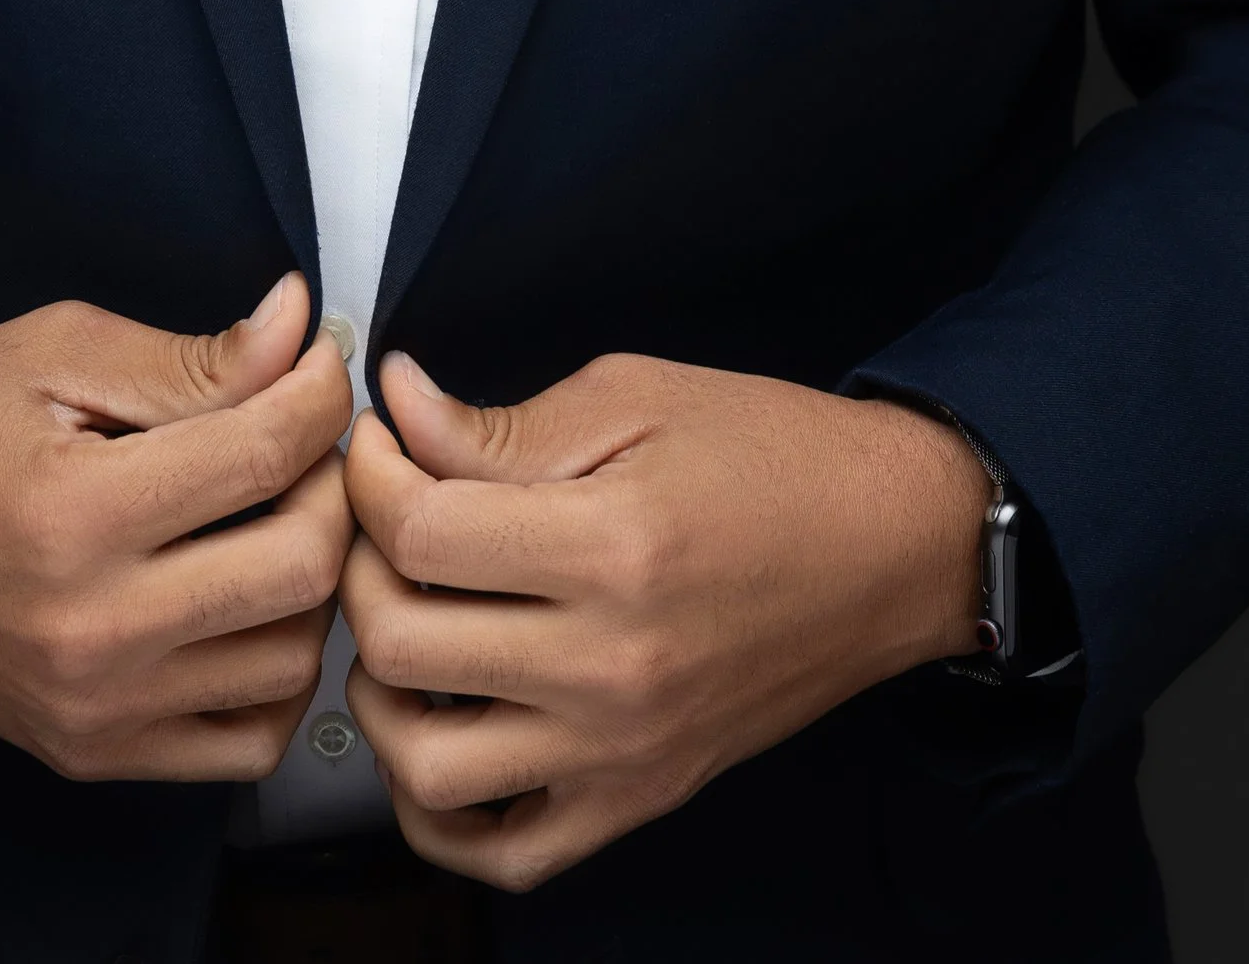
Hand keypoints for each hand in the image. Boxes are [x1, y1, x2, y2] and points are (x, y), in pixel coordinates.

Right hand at [0, 273, 352, 779]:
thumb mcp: (54, 353)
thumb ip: (190, 356)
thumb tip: (302, 327)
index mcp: (76, 514)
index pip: (266, 454)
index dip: (321, 392)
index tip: (317, 360)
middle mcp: (92, 630)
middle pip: (302, 566)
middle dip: (332, 483)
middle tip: (302, 437)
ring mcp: (96, 709)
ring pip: (293, 659)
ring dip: (313, 577)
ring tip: (273, 512)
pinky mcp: (93, 754)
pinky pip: (246, 743)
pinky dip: (276, 675)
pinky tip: (247, 604)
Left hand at [340, 352, 985, 888]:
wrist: (890, 546)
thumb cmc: (772, 457)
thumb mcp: (635, 396)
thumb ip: (500, 422)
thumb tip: (396, 408)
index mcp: (611, 547)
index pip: (417, 531)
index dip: (370, 473)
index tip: (380, 443)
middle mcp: (612, 666)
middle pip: (401, 642)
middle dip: (358, 563)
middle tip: (383, 518)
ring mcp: (621, 750)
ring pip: (424, 766)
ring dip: (380, 691)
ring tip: (405, 622)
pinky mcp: (638, 799)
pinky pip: (502, 852)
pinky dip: (437, 811)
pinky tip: (437, 728)